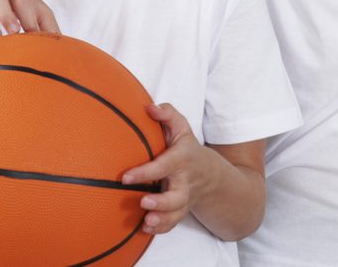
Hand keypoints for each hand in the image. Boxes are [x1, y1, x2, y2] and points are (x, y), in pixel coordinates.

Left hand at [120, 103, 214, 234]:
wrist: (213, 176)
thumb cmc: (188, 149)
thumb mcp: (182, 128)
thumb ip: (168, 115)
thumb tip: (149, 108)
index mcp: (181, 160)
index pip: (164, 165)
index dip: (145, 172)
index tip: (124, 177)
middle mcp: (184, 182)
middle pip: (177, 195)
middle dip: (161, 202)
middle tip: (143, 202)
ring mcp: (184, 199)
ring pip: (176, 213)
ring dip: (162, 219)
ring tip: (147, 222)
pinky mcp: (181, 211)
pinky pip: (174, 223)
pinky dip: (162, 229)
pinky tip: (146, 229)